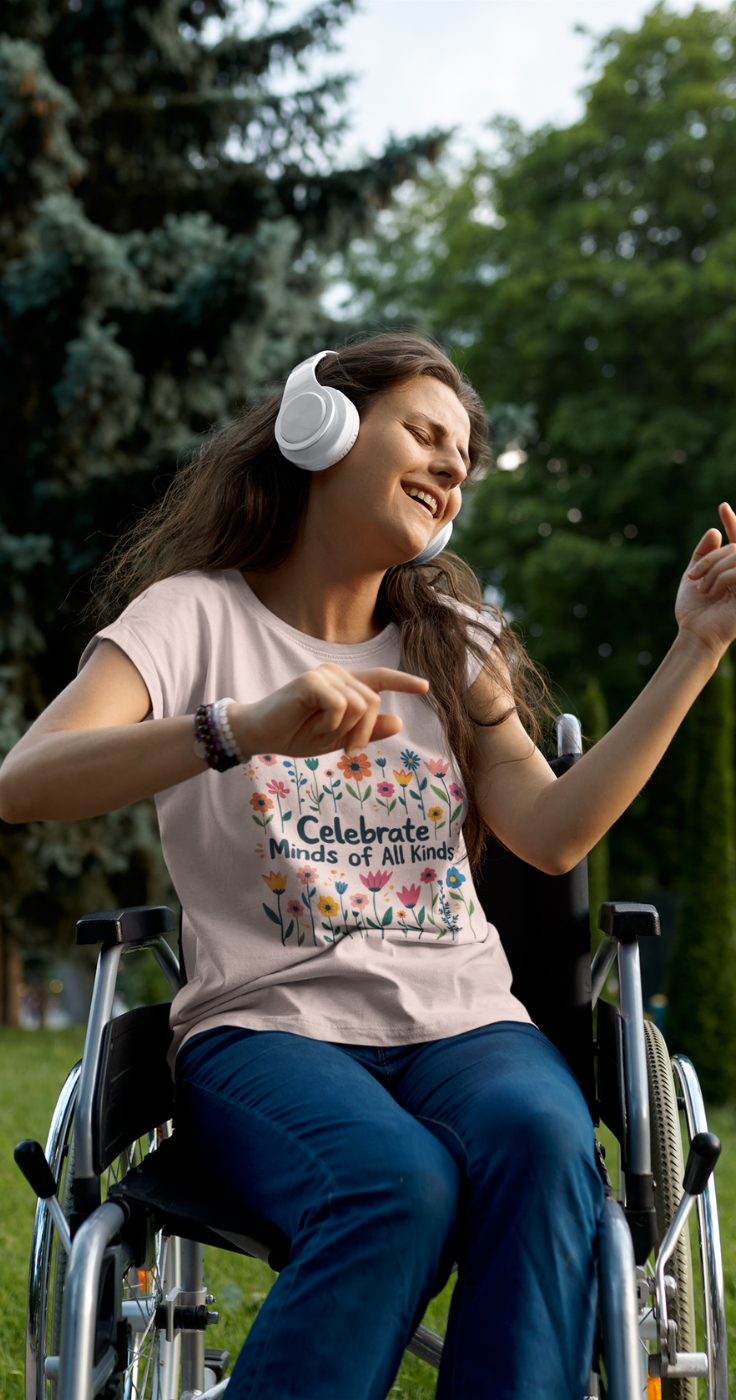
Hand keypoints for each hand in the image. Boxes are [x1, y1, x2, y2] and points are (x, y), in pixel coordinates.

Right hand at [229, 664, 428, 760]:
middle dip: (363, 732)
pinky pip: (340, 706)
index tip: (425, 687)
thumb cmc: (297, 735)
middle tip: (344, 750)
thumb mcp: (338, 739)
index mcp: (346, 686)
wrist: (262, 735)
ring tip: (320, 734)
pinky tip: (313, 727)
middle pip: (374, 702)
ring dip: (344, 731)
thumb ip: (367, 731)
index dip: (403, 681)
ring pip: (360, 705)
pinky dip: (331, 725)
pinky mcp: (311, 681)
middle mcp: (337, 674)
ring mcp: (324, 675)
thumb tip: (398, 721)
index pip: (380, 679)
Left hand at [676, 502, 735, 654]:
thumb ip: (703, 554)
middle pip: (734, 548)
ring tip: (701, 588)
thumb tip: (715, 531)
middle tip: (692, 576)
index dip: (732, 522)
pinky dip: (721, 577)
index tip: (722, 506)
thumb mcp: (694, 576)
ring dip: (714, 569)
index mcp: (733, 569)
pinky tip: (710, 592)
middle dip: (711, 558)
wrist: (694, 634)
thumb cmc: (694, 610)